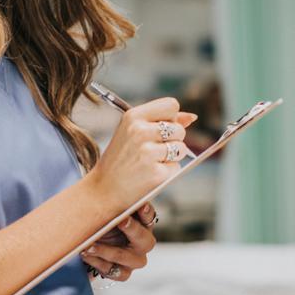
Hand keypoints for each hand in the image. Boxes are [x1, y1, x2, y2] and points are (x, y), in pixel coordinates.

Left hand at [80, 203, 158, 282]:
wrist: (87, 242)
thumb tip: (99, 177)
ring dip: (108, 251)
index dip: (146, 212)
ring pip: (128, 258)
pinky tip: (85, 254)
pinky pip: (113, 271)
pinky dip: (98, 263)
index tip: (140, 205)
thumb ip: (108, 195)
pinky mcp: (123, 273)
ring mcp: (134, 260)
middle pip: (145, 240)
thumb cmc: (100, 219)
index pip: (149, 217)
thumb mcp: (104, 207)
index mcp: (142, 223)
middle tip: (121, 221)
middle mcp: (142, 242)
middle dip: (133, 230)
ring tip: (89, 245)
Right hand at [84, 97, 197, 212]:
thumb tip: (192, 117)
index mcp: (133, 116)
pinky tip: (150, 174)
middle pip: (179, 129)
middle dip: (172, 140)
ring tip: (150, 162)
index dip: (171, 118)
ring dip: (172, 157)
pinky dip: (167, 172)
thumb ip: (161, 121)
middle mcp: (140, 132)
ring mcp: (148, 153)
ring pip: (181, 148)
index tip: (161, 129)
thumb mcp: (132, 132)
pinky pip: (176, 167)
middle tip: (151, 150)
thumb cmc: (119, 159)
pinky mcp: (156, 173)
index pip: (171, 105)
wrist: (103, 189)